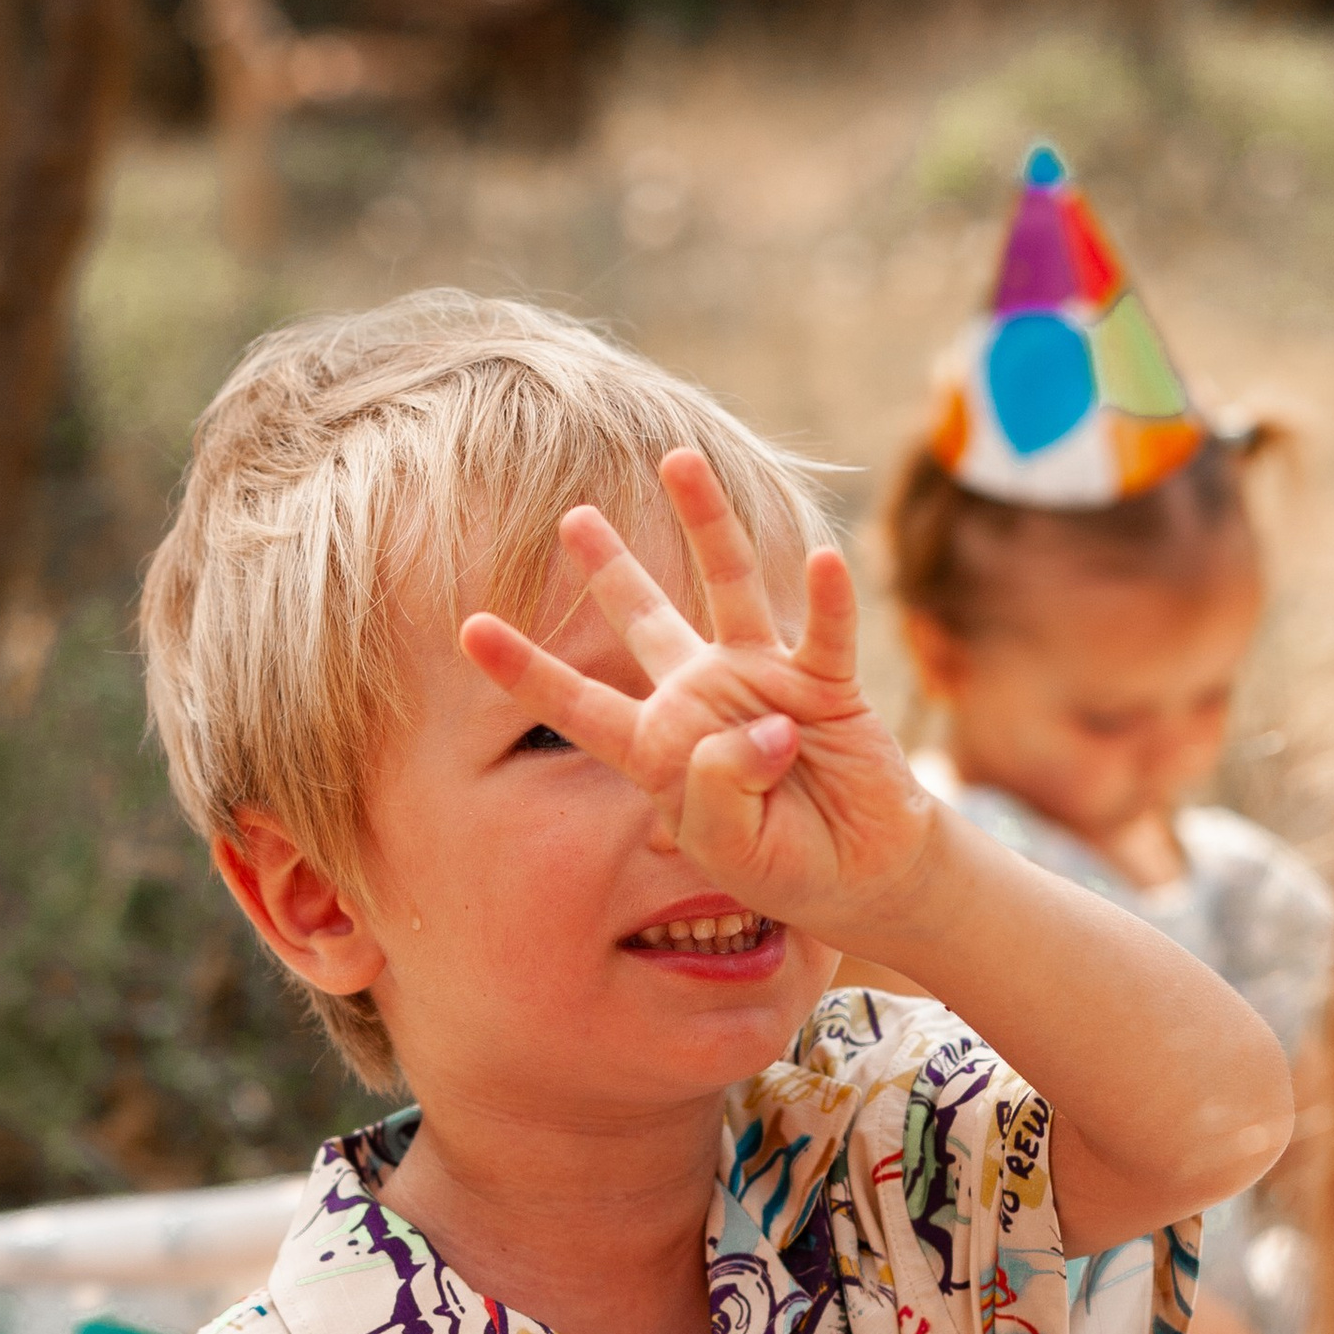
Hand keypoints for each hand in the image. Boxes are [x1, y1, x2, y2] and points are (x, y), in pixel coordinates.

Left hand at [460, 451, 937, 951]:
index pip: (580, 704)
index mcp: (659, 747)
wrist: (862, 873)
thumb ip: (721, 793)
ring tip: (679, 460)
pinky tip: (823, 560)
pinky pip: (825, 631)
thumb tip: (764, 723)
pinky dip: (827, 599)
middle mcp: (702, 697)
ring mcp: (764, 680)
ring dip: (708, 523)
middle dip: (609, 567)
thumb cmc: (783, 865)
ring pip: (729, 587)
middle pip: (645, 619)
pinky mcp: (825, 683)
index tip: (470, 629)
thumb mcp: (733, 850)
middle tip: (571, 514)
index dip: (527, 669)